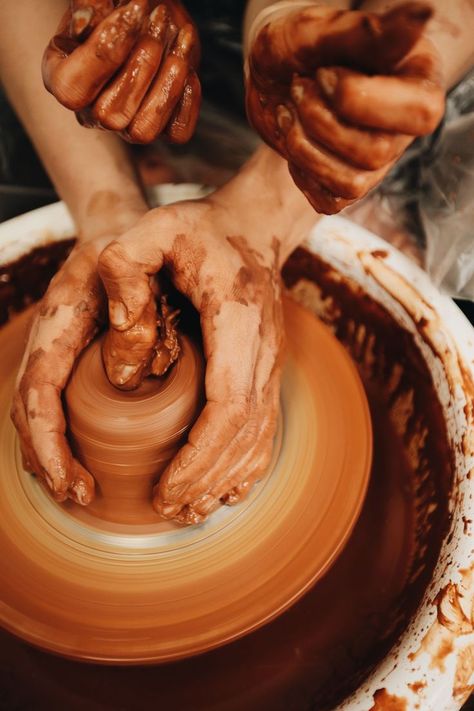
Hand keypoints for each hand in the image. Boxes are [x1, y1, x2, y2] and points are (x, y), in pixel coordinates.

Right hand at [10, 208, 146, 504]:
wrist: (118, 227)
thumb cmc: (131, 244)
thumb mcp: (135, 260)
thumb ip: (134, 301)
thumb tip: (127, 374)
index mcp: (59, 321)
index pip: (39, 393)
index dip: (50, 443)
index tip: (75, 481)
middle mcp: (51, 340)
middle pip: (30, 413)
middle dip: (50, 461)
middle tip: (80, 496)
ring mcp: (58, 350)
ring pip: (38, 413)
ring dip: (52, 456)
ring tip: (78, 491)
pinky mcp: (72, 359)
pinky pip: (56, 406)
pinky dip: (62, 439)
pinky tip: (83, 462)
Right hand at [42, 0, 200, 143]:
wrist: (152, 12)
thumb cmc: (119, 4)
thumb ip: (89, 5)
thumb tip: (86, 24)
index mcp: (63, 79)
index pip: (72, 89)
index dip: (103, 55)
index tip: (133, 12)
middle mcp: (92, 112)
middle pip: (109, 115)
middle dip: (141, 63)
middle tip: (159, 17)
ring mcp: (128, 125)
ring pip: (143, 130)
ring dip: (168, 82)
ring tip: (179, 36)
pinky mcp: (164, 128)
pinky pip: (178, 132)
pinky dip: (188, 97)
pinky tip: (185, 61)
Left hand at [97, 192, 285, 523]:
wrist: (252, 228)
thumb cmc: (200, 231)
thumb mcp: (152, 229)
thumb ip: (125, 267)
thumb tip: (122, 336)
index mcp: (237, 320)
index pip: (228, 404)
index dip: (200, 455)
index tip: (166, 487)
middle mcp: (263, 350)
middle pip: (245, 433)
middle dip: (207, 478)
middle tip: (168, 509)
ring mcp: (271, 364)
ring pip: (260, 438)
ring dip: (227, 480)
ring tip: (190, 511)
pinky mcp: (267, 371)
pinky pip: (266, 430)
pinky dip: (248, 466)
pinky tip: (226, 491)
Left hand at [246, 2, 444, 213]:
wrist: (271, 72)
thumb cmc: (301, 44)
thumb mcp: (323, 31)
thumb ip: (369, 33)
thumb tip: (423, 15)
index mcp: (417, 82)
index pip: (419, 112)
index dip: (360, 100)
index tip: (322, 72)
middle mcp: (402, 128)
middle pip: (376, 153)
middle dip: (321, 122)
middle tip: (298, 88)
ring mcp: (376, 162)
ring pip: (350, 183)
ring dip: (304, 148)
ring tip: (289, 110)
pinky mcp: (346, 185)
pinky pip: (329, 200)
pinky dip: (301, 172)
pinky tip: (294, 137)